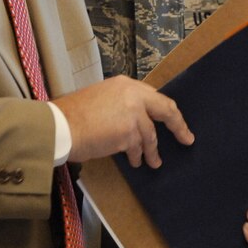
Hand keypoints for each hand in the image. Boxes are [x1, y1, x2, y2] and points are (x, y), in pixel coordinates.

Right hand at [52, 76, 193, 165]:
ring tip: (154, 162)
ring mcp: (132, 114)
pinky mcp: (128, 134)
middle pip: (165, 109)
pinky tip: (136, 162)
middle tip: (186, 138)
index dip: (165, 110)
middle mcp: (132, 96)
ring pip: (150, 135)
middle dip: (178, 125)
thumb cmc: (74, 115)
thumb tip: (135, 119)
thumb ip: (121, 104)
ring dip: (152, 151)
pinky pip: (138, 148)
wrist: (61, 126)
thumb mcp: (101, 98)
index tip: (173, 119)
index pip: (154, 97)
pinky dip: (137, 156)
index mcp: (125, 85)